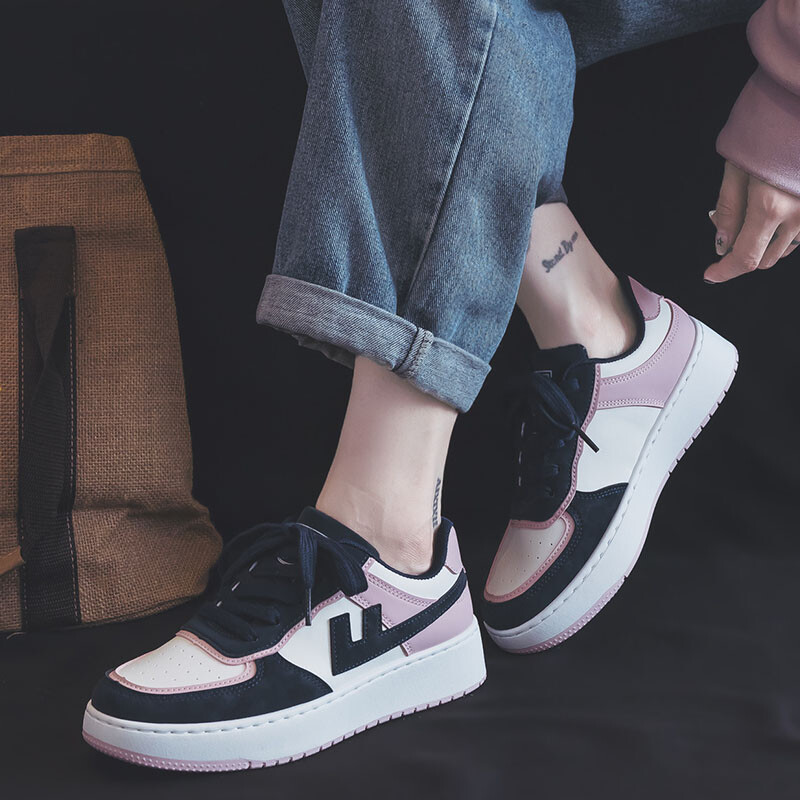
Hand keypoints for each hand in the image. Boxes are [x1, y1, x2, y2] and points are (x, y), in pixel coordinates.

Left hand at [706, 161, 799, 282]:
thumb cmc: (768, 132)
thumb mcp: (736, 169)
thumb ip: (727, 211)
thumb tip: (721, 244)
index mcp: (770, 207)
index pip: (745, 258)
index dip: (726, 271)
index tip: (711, 274)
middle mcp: (797, 215)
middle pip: (763, 259)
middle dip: (741, 252)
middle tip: (729, 227)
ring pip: (783, 250)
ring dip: (762, 244)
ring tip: (753, 213)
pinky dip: (782, 233)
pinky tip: (775, 210)